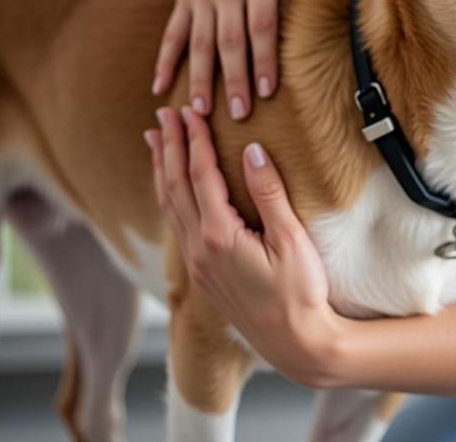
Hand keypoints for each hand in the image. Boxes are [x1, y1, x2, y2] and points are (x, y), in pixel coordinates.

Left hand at [145, 106, 343, 386]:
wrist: (295, 344)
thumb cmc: (300, 293)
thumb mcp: (291, 240)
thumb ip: (269, 193)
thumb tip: (252, 149)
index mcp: (220, 236)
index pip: (201, 175)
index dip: (195, 140)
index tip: (191, 111)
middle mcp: (200, 248)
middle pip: (175, 186)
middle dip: (169, 146)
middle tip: (164, 113)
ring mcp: (197, 263)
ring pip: (170, 205)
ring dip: (162, 168)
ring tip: (155, 140)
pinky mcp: (202, 273)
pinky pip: (176, 222)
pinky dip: (168, 194)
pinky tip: (170, 186)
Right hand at [151, 0, 313, 119]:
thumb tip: (356, 1)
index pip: (263, 25)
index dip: (265, 58)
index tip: (268, 91)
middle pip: (230, 39)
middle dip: (234, 78)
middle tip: (239, 114)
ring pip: (198, 42)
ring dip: (198, 78)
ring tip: (199, 111)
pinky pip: (172, 34)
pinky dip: (165, 61)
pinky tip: (161, 87)